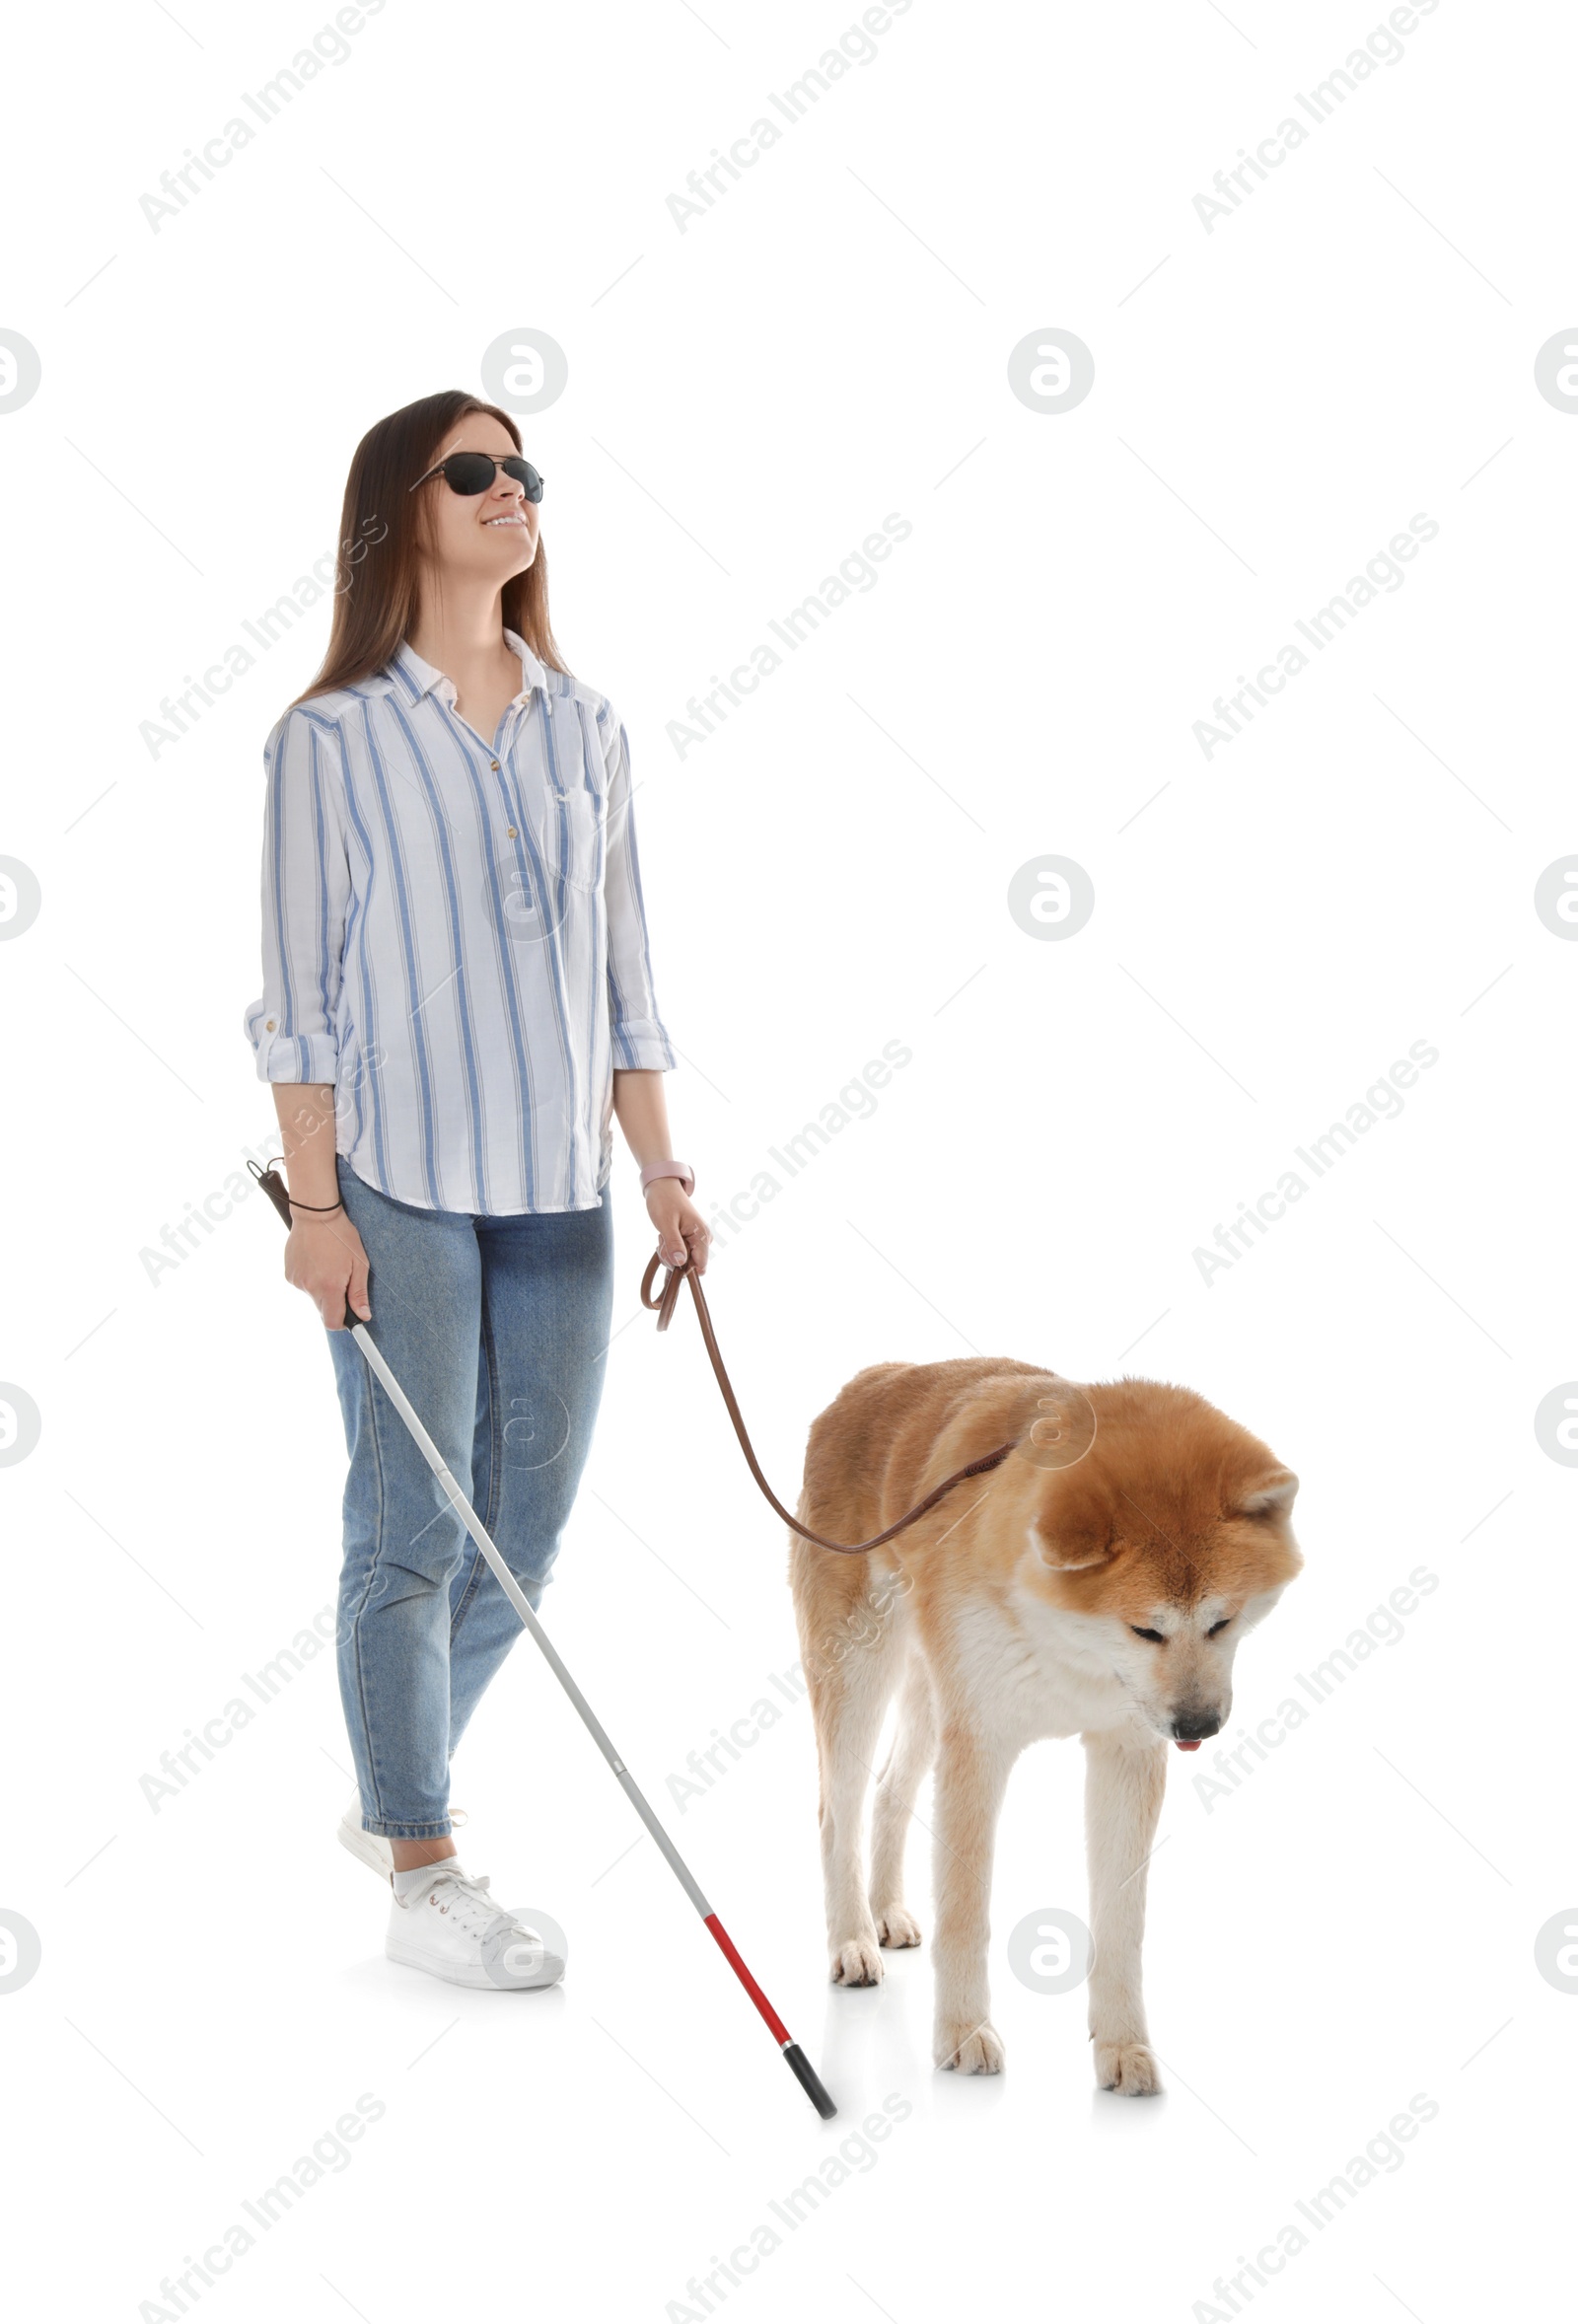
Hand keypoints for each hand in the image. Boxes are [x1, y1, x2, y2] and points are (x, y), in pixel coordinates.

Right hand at [284, 1211, 371, 1328]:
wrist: (315, 1214)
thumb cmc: (341, 1235)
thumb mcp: (359, 1263)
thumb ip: (359, 1293)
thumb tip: (363, 1316)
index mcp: (329, 1286)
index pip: (332, 1322)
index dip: (343, 1322)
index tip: (351, 1316)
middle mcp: (309, 1287)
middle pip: (323, 1310)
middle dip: (334, 1302)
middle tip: (342, 1280)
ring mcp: (296, 1281)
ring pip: (313, 1297)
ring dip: (322, 1288)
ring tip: (328, 1264)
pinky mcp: (289, 1273)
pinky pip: (303, 1285)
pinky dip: (311, 1278)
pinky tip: (316, 1260)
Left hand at [645, 1180, 709, 1274]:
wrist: (662, 1187)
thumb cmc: (664, 1201)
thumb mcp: (666, 1223)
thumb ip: (674, 1244)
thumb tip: (680, 1263)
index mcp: (702, 1235)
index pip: (700, 1265)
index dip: (683, 1267)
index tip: (670, 1254)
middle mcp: (704, 1239)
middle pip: (689, 1265)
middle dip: (672, 1258)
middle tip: (662, 1240)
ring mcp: (697, 1240)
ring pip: (682, 1261)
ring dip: (668, 1253)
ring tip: (663, 1235)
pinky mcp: (690, 1240)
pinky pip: (680, 1254)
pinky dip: (668, 1249)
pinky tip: (665, 1237)